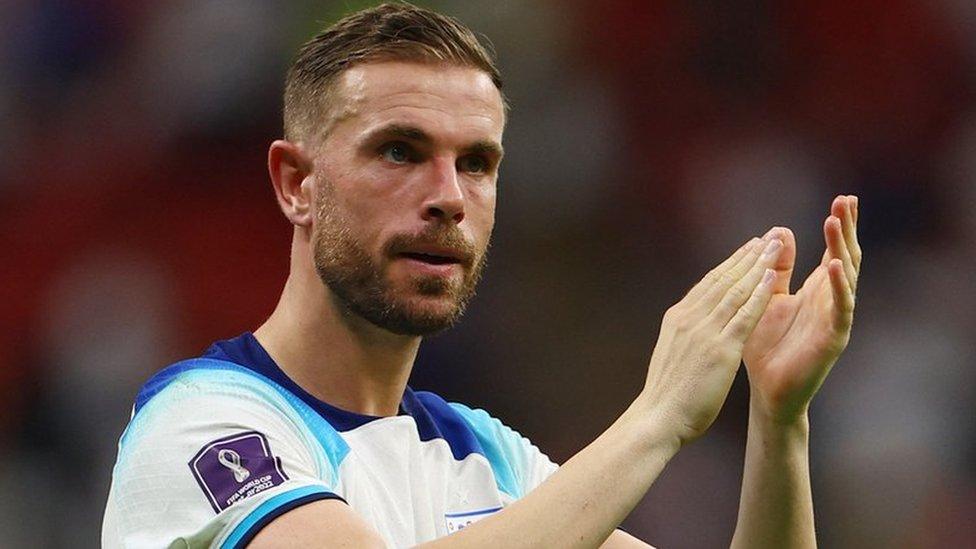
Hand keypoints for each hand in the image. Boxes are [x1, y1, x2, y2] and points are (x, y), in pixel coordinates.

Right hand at [640, 234, 784, 444]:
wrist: (659, 416)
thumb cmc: (666, 394)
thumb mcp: (673, 353)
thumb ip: (685, 335)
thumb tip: (693, 325)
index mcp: (678, 318)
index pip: (708, 283)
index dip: (730, 263)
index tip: (748, 248)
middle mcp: (690, 317)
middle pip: (723, 279)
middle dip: (747, 256)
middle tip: (768, 237)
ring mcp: (704, 331)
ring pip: (735, 290)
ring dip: (757, 266)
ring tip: (775, 246)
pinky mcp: (720, 348)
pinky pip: (744, 315)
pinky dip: (759, 293)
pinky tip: (772, 278)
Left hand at [743, 196, 860, 422]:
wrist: (767, 390)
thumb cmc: (766, 345)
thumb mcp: (767, 298)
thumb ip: (776, 269)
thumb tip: (780, 231)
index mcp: (817, 290)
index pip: (834, 250)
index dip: (840, 226)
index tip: (844, 198)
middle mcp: (830, 300)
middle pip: (845, 256)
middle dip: (846, 229)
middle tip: (846, 200)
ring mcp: (835, 318)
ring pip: (846, 278)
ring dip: (841, 249)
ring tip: (836, 223)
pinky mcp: (833, 338)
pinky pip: (841, 309)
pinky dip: (840, 287)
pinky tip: (835, 266)